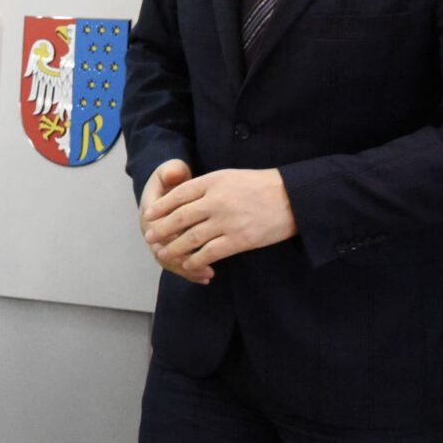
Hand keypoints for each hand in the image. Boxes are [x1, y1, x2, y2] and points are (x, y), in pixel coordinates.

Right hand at [139, 159, 211, 283]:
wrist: (170, 187)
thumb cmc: (173, 179)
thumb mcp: (172, 170)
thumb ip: (172, 170)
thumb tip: (174, 174)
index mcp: (150, 210)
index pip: (157, 227)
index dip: (171, 236)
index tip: (192, 239)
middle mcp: (151, 228)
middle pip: (162, 250)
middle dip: (182, 259)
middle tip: (203, 265)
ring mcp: (161, 241)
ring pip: (170, 261)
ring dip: (188, 269)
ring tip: (209, 274)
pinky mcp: (171, 248)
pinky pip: (178, 265)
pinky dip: (192, 272)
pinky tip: (208, 276)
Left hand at [144, 167, 296, 274]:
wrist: (293, 198)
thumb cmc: (260, 186)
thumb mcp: (229, 176)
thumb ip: (205, 186)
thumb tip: (180, 198)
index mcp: (213, 181)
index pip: (179, 194)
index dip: (161, 206)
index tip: (149, 215)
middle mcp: (216, 201)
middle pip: (180, 217)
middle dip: (162, 229)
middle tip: (150, 237)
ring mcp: (227, 221)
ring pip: (192, 237)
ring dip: (174, 248)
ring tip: (163, 254)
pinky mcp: (240, 239)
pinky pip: (211, 252)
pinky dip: (196, 260)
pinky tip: (189, 265)